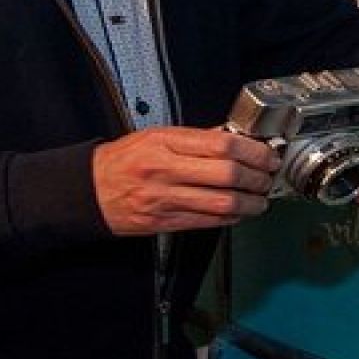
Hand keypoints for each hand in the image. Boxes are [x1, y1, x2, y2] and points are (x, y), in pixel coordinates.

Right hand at [91, 127, 280, 235]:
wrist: (89, 190)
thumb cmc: (124, 159)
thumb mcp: (156, 136)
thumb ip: (195, 138)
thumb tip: (232, 139)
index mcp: (165, 142)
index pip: (220, 145)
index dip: (252, 151)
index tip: (267, 154)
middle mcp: (166, 170)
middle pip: (226, 174)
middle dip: (256, 178)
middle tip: (268, 177)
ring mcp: (165, 198)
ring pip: (220, 203)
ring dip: (249, 203)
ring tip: (261, 200)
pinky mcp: (164, 222)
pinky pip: (206, 222)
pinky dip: (229, 218)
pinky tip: (239, 213)